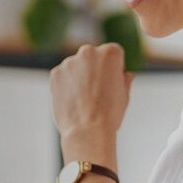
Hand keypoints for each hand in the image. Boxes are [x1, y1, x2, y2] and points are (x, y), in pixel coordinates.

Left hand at [49, 42, 132, 163]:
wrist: (88, 130)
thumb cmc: (110, 114)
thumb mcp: (124, 95)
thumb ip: (124, 80)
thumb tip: (126, 75)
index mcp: (110, 53)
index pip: (113, 53)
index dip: (114, 70)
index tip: (112, 84)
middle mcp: (88, 51)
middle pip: (92, 57)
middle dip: (94, 69)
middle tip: (97, 92)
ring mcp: (70, 61)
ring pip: (76, 67)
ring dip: (79, 77)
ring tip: (84, 100)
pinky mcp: (55, 73)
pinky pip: (62, 76)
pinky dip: (66, 85)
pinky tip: (72, 101)